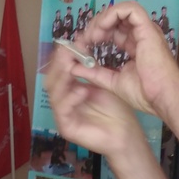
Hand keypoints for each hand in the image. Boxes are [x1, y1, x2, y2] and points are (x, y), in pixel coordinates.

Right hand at [45, 35, 145, 158]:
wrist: (127, 135)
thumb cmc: (117, 110)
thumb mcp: (102, 83)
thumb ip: (90, 68)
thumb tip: (80, 44)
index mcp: (69, 90)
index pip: (58, 71)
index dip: (62, 57)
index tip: (71, 43)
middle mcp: (63, 101)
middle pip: (51, 80)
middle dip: (59, 64)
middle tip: (67, 52)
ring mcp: (63, 115)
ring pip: (54, 93)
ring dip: (62, 78)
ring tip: (71, 66)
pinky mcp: (66, 128)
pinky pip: (62, 110)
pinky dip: (71, 98)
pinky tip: (82, 90)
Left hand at [80, 1, 178, 116]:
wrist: (162, 97)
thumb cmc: (145, 93)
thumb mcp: (113, 81)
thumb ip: (95, 73)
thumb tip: (75, 68)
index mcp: (135, 46)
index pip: (113, 31)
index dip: (97, 33)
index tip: (84, 45)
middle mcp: (140, 34)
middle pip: (115, 18)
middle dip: (96, 25)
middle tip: (85, 40)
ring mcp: (145, 29)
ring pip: (121, 10)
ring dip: (102, 19)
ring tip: (93, 35)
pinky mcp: (147, 27)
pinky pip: (129, 9)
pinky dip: (111, 14)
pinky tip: (102, 29)